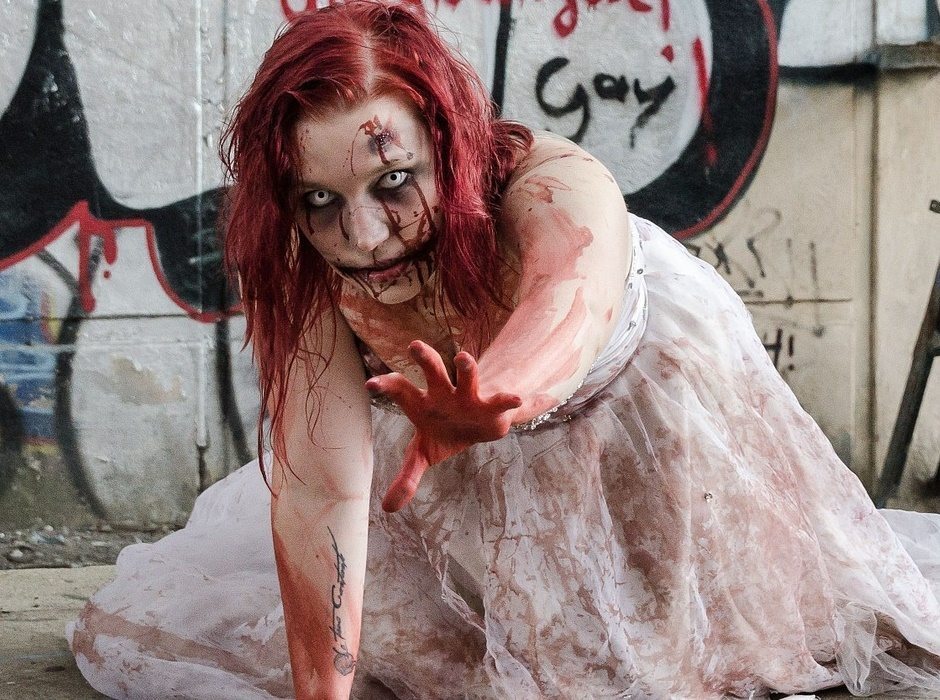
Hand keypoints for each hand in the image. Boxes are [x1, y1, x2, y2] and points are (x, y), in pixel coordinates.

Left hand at [365, 341, 521, 511]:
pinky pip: (499, 400)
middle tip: (414, 345)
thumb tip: (388, 508)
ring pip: (466, 375)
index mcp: (421, 402)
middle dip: (425, 358)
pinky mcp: (490, 405)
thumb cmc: (443, 434)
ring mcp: (467, 396)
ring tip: (462, 358)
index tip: (371, 385)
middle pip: (432, 371)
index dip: (386, 385)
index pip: (400, 389)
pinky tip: (516, 399)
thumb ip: (406, 477)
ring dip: (466, 366)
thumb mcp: (423, 455)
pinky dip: (507, 399)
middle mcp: (443, 393)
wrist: (478, 425)